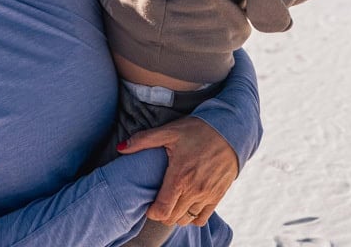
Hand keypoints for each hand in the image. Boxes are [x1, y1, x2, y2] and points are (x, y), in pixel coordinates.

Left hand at [117, 116, 238, 227]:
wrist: (230, 130)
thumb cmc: (197, 130)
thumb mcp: (169, 131)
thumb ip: (143, 140)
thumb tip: (120, 148)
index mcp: (180, 177)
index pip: (162, 211)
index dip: (152, 212)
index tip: (149, 204)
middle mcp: (194, 190)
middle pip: (172, 218)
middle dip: (162, 213)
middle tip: (158, 200)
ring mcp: (207, 195)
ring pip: (186, 220)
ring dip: (176, 215)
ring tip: (172, 201)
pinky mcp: (218, 195)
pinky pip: (202, 219)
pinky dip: (192, 217)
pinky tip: (187, 204)